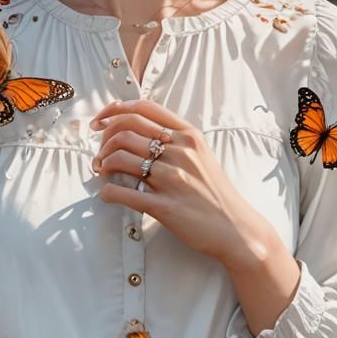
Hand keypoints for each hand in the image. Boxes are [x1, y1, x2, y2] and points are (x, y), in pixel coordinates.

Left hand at [89, 98, 268, 264]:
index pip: (143, 108)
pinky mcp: (164, 207)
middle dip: (104, 140)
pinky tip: (106, 193)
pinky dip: (107, 191)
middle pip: (126, 130)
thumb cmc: (214, 191)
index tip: (100, 120)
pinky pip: (123, 193)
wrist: (237, 228)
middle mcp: (180, 152)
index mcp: (188, 135)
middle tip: (100, 153)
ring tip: (103, 171)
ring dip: (103, 163)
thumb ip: (173, 138)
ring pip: (120, 158)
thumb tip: (135, 128)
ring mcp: (172, 179)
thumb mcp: (201, 153)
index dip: (114, 110)